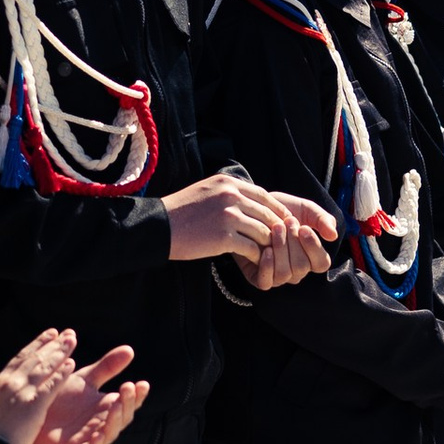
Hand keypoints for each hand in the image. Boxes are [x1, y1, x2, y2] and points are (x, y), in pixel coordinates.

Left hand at [32, 346, 147, 443]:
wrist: (31, 412)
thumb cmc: (61, 397)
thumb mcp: (84, 379)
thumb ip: (106, 367)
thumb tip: (130, 350)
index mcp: (106, 407)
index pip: (128, 403)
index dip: (137, 395)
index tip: (142, 383)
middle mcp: (102, 424)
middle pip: (122, 418)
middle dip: (127, 404)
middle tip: (127, 388)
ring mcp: (89, 439)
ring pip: (109, 434)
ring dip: (114, 421)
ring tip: (115, 406)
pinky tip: (98, 435)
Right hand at [162, 172, 288, 264]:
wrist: (159, 226)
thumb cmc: (181, 211)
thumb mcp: (206, 190)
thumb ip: (229, 192)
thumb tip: (252, 202)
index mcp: (228, 183)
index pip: (263, 194)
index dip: (277, 209)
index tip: (283, 220)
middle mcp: (231, 196)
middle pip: (267, 213)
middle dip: (278, 228)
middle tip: (282, 241)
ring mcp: (228, 216)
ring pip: (264, 231)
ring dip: (269, 244)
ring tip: (269, 253)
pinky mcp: (224, 237)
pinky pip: (252, 248)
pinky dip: (257, 256)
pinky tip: (256, 260)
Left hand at [241, 193, 332, 289]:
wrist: (254, 207)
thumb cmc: (282, 210)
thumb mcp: (306, 209)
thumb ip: (322, 219)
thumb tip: (333, 235)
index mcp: (311, 257)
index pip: (321, 263)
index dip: (314, 247)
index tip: (303, 228)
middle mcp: (296, 270)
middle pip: (301, 267)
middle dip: (293, 243)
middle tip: (286, 223)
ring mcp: (278, 276)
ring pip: (285, 274)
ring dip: (281, 249)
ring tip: (275, 228)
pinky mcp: (258, 277)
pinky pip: (266, 283)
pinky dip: (267, 267)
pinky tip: (266, 250)